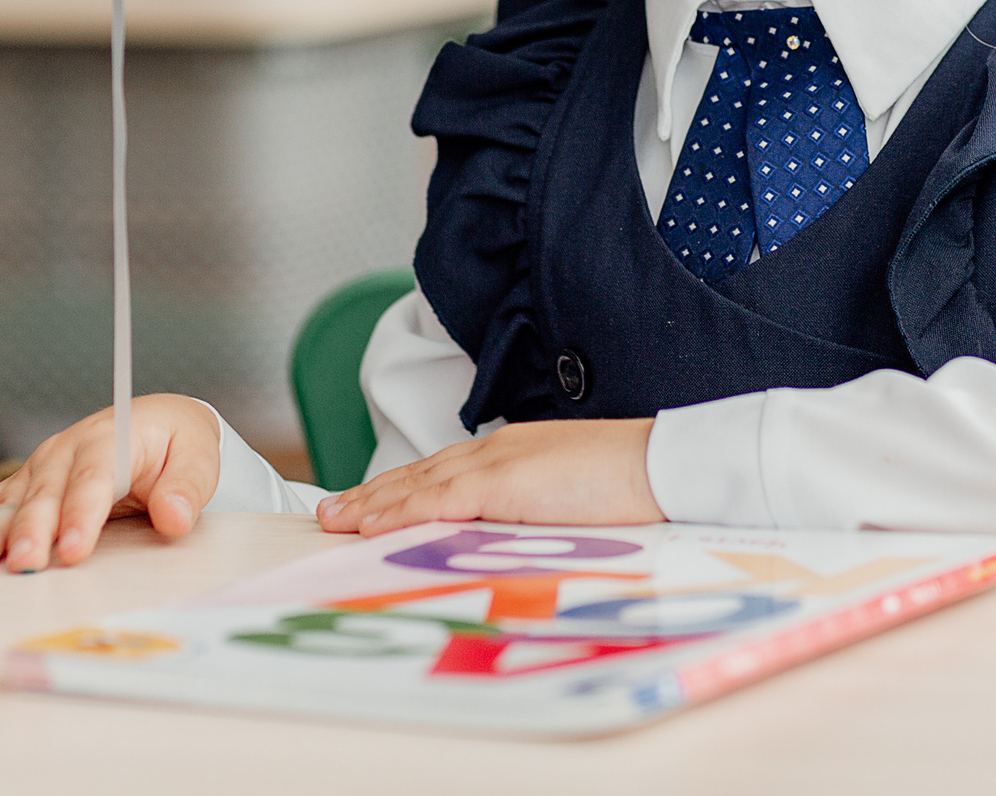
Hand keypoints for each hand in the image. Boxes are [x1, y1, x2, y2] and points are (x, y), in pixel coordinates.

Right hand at [0, 394, 221, 571]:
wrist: (156, 422)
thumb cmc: (177, 444)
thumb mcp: (197, 458)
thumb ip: (186, 488)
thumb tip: (175, 517)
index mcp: (111, 441)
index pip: (95, 479)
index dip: (82, 514)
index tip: (75, 550)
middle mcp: (67, 451)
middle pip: (46, 494)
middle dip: (32, 531)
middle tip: (24, 566)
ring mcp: (40, 467)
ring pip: (12, 501)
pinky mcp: (25, 483)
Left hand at [314, 418, 663, 534]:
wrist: (664, 465)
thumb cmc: (633, 487)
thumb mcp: (573, 504)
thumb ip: (537, 514)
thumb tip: (512, 545)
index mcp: (516, 453)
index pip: (445, 472)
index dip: (403, 488)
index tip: (371, 503)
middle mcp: (499, 450)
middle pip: (421, 474)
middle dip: (374, 494)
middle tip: (332, 512)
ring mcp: (500, 462)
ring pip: (419, 484)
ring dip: (373, 503)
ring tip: (334, 520)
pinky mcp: (505, 481)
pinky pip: (439, 499)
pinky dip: (399, 511)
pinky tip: (369, 524)